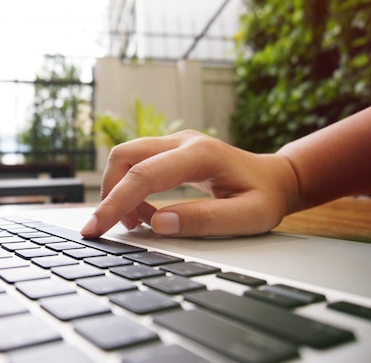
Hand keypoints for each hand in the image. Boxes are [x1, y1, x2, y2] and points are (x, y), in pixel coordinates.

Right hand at [81, 130, 298, 237]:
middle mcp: (182, 141)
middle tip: (112, 228)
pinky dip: (131, 190)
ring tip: (137, 222)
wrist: (276, 177)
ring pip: (126, 157)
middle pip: (125, 155)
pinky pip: (137, 165)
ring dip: (119, 191)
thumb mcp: (249, 217)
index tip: (94, 228)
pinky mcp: (170, 151)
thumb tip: (158, 224)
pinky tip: (147, 214)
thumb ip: (205, 221)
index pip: (144, 175)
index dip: (114, 203)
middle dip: (109, 193)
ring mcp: (175, 143)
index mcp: (200, 154)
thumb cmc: (265, 197)